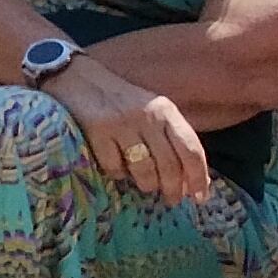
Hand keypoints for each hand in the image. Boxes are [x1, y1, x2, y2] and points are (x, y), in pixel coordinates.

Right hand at [48, 53, 212, 203]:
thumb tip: (189, 179)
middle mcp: (148, 117)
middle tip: (171, 200)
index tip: (200, 198)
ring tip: (145, 186)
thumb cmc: (119, 99)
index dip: (198, 177)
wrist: (76, 78)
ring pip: (144, 169)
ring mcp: (122, 124)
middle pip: (169, 164)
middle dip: (173, 189)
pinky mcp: (98, 131)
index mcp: (166, 111)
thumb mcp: (151, 110)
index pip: (191, 149)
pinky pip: (114, 166)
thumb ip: (170, 137)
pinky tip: (117, 170)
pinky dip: (118, 174)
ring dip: (147, 184)